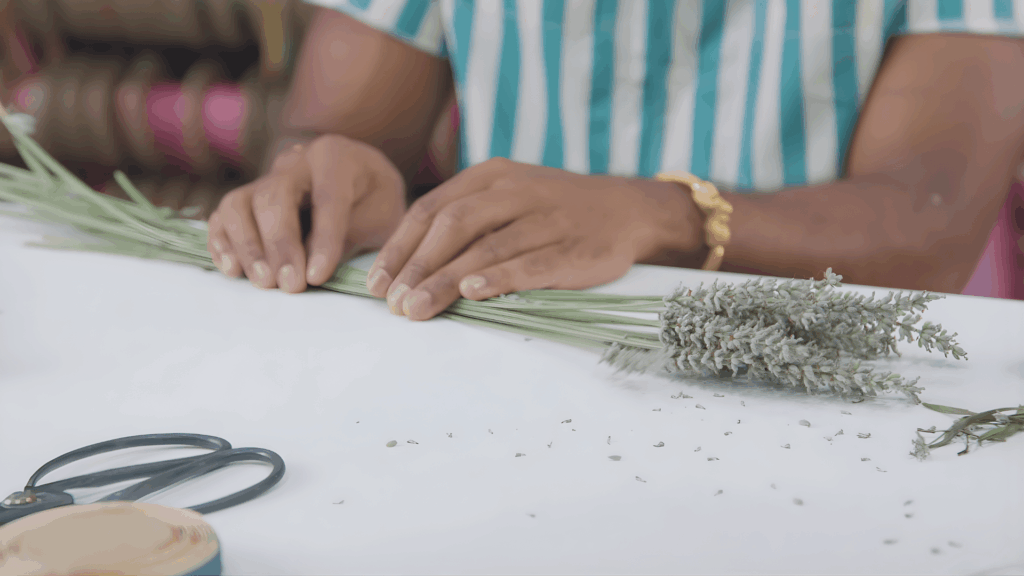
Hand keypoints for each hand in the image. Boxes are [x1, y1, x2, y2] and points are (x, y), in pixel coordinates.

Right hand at [207, 134, 404, 290]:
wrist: (361, 183)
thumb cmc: (375, 202)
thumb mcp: (382, 217)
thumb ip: (350, 236)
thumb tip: (309, 268)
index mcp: (334, 156)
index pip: (326, 198)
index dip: (322, 240)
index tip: (317, 277)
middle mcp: (294, 160)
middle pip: (273, 197)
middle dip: (280, 245)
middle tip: (290, 286)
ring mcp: (265, 176)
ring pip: (239, 204)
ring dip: (248, 247)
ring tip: (264, 283)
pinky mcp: (247, 197)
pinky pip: (223, 216)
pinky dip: (222, 243)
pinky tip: (234, 271)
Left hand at [365, 158, 701, 319]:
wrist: (626, 209)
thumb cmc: (554, 210)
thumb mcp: (508, 197)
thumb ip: (465, 220)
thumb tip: (407, 264)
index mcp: (491, 176)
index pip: (431, 209)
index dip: (400, 247)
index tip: (377, 283)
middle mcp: (514, 190)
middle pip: (452, 225)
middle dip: (416, 266)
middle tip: (393, 303)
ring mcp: (545, 217)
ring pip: (485, 246)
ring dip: (445, 280)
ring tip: (418, 309)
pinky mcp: (572, 246)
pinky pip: (530, 262)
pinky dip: (498, 277)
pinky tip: (471, 293)